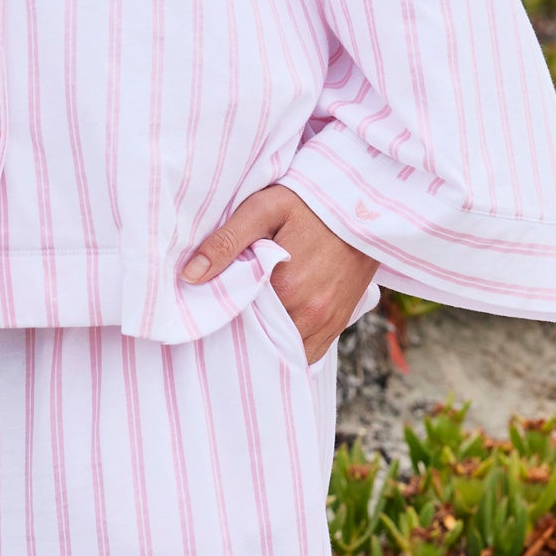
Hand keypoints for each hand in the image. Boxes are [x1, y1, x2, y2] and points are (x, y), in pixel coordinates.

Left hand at [182, 184, 377, 364]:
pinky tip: (276, 330)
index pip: (238, 321)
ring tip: (251, 322)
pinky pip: (309, 353)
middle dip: (242, 333)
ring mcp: (327, 322)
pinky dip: (290, 348)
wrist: (365, 205)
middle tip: (227, 315)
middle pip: (262, 340)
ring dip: (267, 343)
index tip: (210, 306)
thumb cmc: (310, 202)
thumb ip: (226, 242)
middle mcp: (309, 313)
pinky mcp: (339, 323)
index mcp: (286, 287)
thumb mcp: (263, 208)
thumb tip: (190, 277)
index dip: (221, 316)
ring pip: (286, 351)